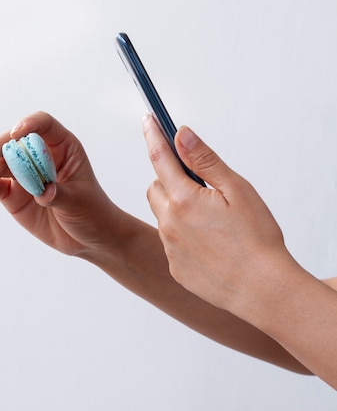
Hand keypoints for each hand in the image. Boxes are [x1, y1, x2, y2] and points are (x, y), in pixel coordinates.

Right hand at [0, 111, 118, 255]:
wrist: (88, 237)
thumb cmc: (91, 211)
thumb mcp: (79, 201)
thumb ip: (59, 194)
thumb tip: (42, 191)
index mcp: (63, 147)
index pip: (44, 126)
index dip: (30, 124)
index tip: (17, 134)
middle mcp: (40, 156)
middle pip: (14, 142)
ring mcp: (25, 175)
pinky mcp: (14, 195)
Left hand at [143, 115, 292, 314]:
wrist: (262, 290)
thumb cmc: (257, 240)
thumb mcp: (237, 190)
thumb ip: (205, 160)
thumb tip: (181, 135)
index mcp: (184, 200)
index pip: (160, 158)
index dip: (154, 135)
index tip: (148, 120)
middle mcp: (169, 224)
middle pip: (156, 188)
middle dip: (170, 180)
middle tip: (199, 187)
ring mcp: (170, 249)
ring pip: (163, 216)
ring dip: (177, 209)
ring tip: (211, 221)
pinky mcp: (176, 268)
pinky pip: (171, 243)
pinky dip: (184, 236)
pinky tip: (211, 244)